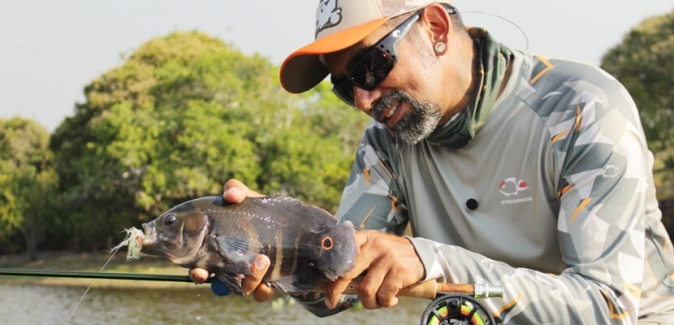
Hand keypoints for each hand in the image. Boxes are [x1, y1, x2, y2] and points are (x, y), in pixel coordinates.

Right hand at [188, 179, 273, 300]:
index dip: (197, 272)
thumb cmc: (264, 212)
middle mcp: (231, 264)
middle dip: (215, 281)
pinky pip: (261, 294)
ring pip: (241, 288)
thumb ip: (236, 191)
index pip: (201, 263)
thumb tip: (230, 195)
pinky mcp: (268, 284)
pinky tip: (270, 283)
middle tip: (212, 275)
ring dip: (249, 279)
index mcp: (221, 247)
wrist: (297, 230)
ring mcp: (250, 275)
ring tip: (263, 260)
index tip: (199, 272)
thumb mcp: (249, 198)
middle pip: (217, 280)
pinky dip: (264, 291)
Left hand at [324, 230, 424, 308]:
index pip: (342, 252)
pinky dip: (385, 303)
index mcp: (366, 238)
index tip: (323, 283)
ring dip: (368, 302)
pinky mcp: (400, 271)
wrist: (424, 254)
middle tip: (331, 302)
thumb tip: (334, 278)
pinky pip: (384, 295)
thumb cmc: (392, 255)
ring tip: (376, 301)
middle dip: (336, 290)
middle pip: (348, 272)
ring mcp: (388, 258)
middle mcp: (375, 245)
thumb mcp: (375, 246)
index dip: (329, 269)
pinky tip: (392, 299)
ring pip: (366, 290)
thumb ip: (358, 255)